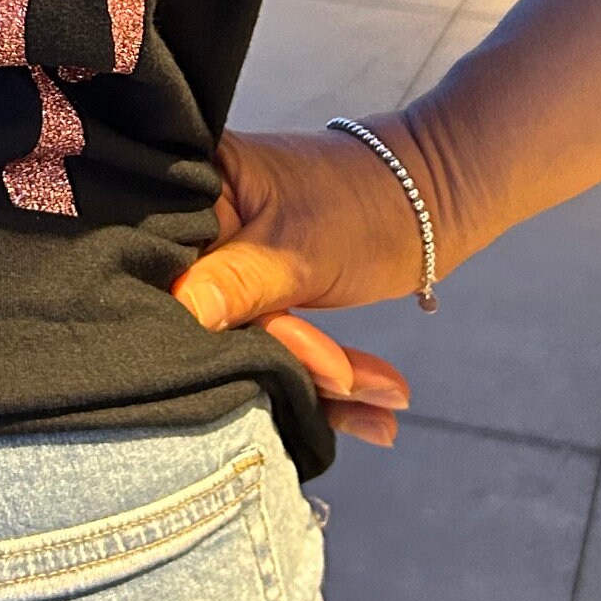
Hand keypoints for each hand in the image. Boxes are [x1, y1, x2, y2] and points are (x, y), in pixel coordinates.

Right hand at [172, 121, 449, 446]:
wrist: (427, 201)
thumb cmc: (362, 204)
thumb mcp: (296, 249)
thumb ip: (237, 284)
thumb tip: (184, 314)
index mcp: (195, 190)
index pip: (173, 273)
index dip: (214, 327)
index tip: (269, 359)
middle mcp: (199, 226)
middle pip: (209, 317)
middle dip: (283, 360)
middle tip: (342, 377)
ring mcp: (227, 266)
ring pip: (249, 342)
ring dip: (315, 380)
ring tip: (383, 395)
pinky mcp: (256, 296)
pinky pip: (274, 346)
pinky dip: (322, 378)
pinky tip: (376, 410)